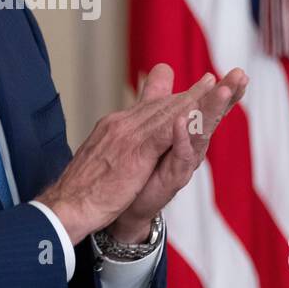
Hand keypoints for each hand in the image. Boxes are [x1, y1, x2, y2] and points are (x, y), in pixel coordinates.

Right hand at [35, 70, 218, 245]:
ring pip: (169, 113)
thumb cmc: (83, 189)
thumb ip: (121, 147)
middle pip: (166, 105)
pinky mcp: (132, 152)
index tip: (205, 86)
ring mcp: (126, 135)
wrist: (63, 206)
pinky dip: (181, 125)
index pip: (153, 108)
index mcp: (118, 127)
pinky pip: (162, 135)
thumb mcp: (105, 160)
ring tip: (222, 88)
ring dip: (198, 100)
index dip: (180, 97)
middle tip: (225, 81)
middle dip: (197, 93)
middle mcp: (123, 124)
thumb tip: (133, 147)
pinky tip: (197, 117)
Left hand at [106, 64, 247, 242]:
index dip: (224, 90)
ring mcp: (184, 162)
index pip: (209, 107)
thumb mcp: (153, 124)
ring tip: (220, 91)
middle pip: (211, 117)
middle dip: (226, 96)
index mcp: (189, 131)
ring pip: (201, 133)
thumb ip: (158, 96)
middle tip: (241, 76)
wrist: (129, 201)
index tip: (239, 72)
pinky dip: (181, 139)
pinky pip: (180, 156)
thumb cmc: (145, 163)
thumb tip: (164, 68)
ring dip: (210, 112)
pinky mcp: (173, 177)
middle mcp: (192, 146)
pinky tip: (182, 122)